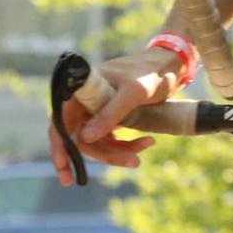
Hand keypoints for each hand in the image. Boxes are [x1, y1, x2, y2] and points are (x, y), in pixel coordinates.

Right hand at [48, 49, 185, 185]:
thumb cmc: (152, 72)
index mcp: (82, 90)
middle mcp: (85, 100)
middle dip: (105, 154)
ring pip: (98, 141)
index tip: (63, 168)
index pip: (61, 122)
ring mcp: (98, 109)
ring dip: (119, 151)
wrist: (172, 64)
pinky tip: (147, 142)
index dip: (60, 146)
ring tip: (147, 146)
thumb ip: (110, 113)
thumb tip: (84, 138)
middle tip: (133, 163)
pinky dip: (126, 145)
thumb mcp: (134, 92)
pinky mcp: (111, 116)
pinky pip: (111, 139)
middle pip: (82, 137)